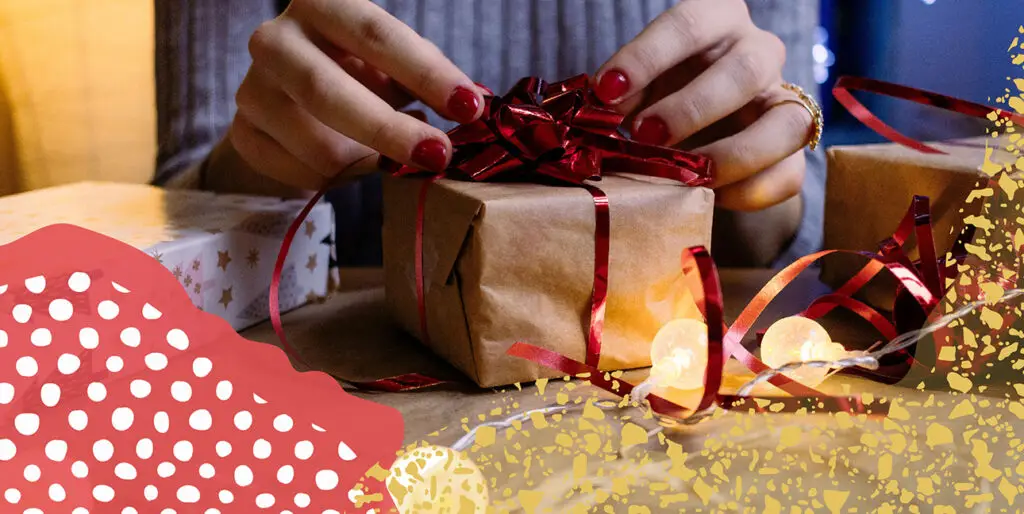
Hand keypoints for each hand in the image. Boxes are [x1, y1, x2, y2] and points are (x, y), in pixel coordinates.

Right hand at [228, 0, 484, 189]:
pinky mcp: (242, 133)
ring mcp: (251, 88)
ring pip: (315, 145)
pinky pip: (299, 174)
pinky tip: (347, 164)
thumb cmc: (360, 73)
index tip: (468, 107)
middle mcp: (275, 39)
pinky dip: (335, 179)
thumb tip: (474, 106)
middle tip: (438, 156)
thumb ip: (427, 79)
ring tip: (384, 158)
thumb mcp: (394, 64)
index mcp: (320, 5)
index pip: (376, 34)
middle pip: (327, 92)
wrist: (294, 100)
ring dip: (364, 162)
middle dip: (389, 130)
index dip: (425, 72)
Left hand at [593, 0, 813, 211]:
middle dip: (691, 108)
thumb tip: (600, 112)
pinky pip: (789, 173)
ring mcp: (784, 101)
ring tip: (686, 175)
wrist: (703, 131)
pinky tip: (708, 196)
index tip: (607, 90)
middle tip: (645, 136)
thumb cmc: (664, 95)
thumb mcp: (641, 86)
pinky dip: (748, 191)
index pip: (689, 24)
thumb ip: (624, 95)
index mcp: (718, 21)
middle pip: (744, 70)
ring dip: (732, 154)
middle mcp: (760, 53)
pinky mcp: (793, 152)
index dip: (646, 57)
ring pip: (787, 122)